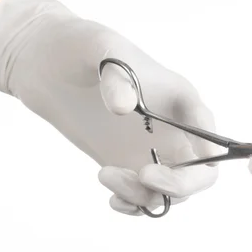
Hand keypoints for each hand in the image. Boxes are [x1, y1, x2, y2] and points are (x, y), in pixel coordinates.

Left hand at [0, 0, 222, 215]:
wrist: (44, 63)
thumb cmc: (78, 46)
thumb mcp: (97, 47)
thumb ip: (114, 74)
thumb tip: (124, 109)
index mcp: (177, 97)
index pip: (207, 133)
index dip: (205, 156)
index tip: (176, 163)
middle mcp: (170, 127)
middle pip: (200, 172)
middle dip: (179, 184)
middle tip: (143, 177)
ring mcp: (148, 148)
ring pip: (169, 191)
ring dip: (145, 196)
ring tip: (106, 174)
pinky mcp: (124, 162)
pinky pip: (143, 196)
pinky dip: (133, 205)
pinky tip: (112, 199)